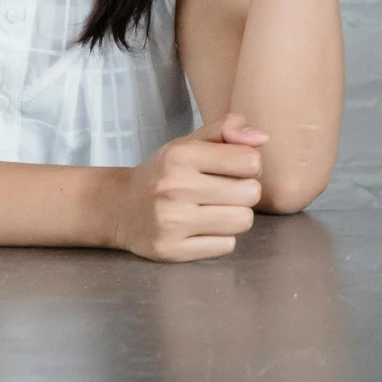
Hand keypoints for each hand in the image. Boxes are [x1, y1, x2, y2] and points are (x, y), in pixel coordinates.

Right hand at [110, 114, 269, 262]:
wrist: (119, 207)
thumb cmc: (164, 172)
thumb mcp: (189, 143)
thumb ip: (227, 130)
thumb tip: (262, 139)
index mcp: (181, 155)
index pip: (250, 161)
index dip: (250, 164)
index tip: (235, 168)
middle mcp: (175, 187)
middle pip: (250, 193)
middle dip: (244, 191)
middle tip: (225, 191)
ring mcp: (172, 222)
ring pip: (242, 221)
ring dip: (236, 216)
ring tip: (216, 210)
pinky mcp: (171, 251)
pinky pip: (226, 246)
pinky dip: (221, 238)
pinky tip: (202, 228)